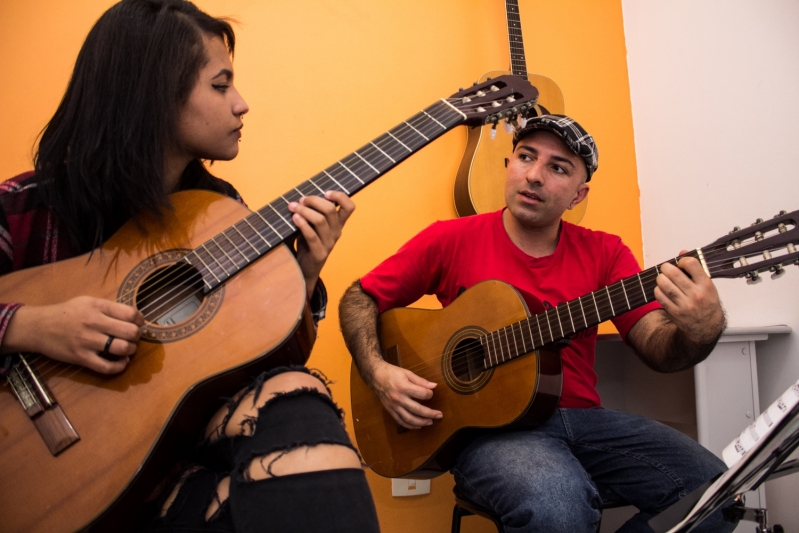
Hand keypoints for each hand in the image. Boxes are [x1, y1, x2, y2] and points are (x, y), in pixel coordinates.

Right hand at [3, 296, 144, 373]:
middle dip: (137, 336)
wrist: (38, 327)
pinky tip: (122, 362)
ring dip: (131, 350)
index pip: (130, 314)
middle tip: (133, 337)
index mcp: (98, 307)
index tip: (139, 323)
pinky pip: (107, 367)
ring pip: (122, 349)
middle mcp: (94, 323)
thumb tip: (134, 317)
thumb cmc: (66, 313)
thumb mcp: (88, 301)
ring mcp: (88, 342)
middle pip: (130, 332)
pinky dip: (120, 366)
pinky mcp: (81, 358)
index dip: (140, 320)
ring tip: (128, 349)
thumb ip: (109, 308)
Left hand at [288, 191, 354, 296]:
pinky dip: (302, 224)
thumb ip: (313, 212)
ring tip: (293, 207)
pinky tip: (294, 218)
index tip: (326, 192)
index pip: (349, 207)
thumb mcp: (313, 225)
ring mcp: (329, 244)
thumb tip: (302, 196)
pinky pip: (312, 236)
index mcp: (338, 224)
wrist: (305, 268)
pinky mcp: (320, 253)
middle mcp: (336, 233)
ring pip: (320, 220)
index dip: (340, 196)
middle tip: (301, 200)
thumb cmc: (308, 242)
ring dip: (304, 211)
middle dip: (313, 200)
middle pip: (330, 210)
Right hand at [371, 360, 442, 428]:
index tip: (431, 393)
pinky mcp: (390, 410)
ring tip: (431, 422)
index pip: (422, 394)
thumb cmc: (392, 373)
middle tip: (439, 415)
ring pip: (409, 418)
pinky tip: (418, 426)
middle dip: (430, 413)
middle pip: (417, 409)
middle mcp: (398, 398)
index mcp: (403, 387)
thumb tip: (434, 386)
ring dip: (421, 422)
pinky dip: (410, 426)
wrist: (375, 376)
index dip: (430, 394)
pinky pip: (401, 421)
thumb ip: (421, 381)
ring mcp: (394, 406)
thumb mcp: (407, 373)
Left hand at [654, 252, 724, 343]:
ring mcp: (684, 304)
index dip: (682, 260)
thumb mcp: (707, 285)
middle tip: (666, 269)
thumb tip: (682, 252)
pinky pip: (659, 296)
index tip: (681, 264)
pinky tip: (662, 289)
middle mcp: (696, 294)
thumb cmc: (707, 303)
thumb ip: (695, 269)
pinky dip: (658, 290)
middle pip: (673, 273)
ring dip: (660, 278)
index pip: (691, 263)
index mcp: (706, 285)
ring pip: (664, 284)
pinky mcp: (674, 312)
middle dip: (666, 268)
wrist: (706, 327)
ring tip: (663, 278)